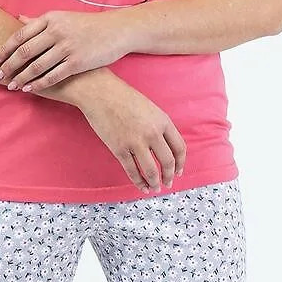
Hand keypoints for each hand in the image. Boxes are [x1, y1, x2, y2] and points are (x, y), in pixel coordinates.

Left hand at [0, 10, 131, 93]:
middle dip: (8, 65)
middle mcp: (57, 31)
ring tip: (10, 85)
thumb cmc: (87, 25)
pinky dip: (38, 83)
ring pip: (37, 65)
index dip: (4, 49)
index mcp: (51, 19)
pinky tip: (29, 89)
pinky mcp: (77, 62)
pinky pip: (53, 75)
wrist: (116, 31)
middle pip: (25, 51)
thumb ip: (39, 21)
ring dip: (21, 77)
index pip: (20, 35)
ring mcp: (67, 47)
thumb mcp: (62, 17)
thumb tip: (18, 19)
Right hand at [79, 75, 186, 192]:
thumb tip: (164, 147)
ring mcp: (136, 142)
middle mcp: (152, 133)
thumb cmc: (124, 98)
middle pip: (168, 162)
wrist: (100, 93)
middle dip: (169, 176)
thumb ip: (159, 126)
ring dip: (155, 183)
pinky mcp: (119, 149)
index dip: (180, 163)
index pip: (179, 147)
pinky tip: (142, 186)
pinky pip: (132, 171)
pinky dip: (139, 182)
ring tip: (155, 188)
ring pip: (151, 170)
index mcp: (163, 121)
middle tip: (168, 183)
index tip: (179, 171)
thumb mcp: (150, 108)